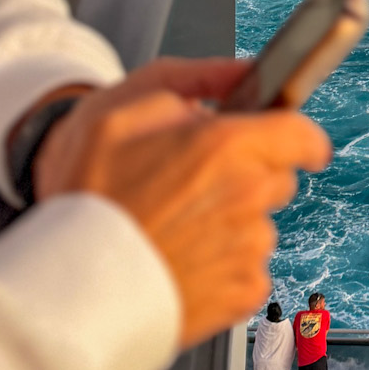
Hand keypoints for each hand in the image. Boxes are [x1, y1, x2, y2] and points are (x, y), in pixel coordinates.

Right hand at [30, 59, 331, 347]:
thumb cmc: (86, 202)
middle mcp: (247, 198)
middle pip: (279, 179)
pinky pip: (249, 270)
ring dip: (232, 224)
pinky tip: (180, 262)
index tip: (294, 141)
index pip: (302, 134)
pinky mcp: (243, 295)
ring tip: (174, 230)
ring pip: (261, 226)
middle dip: (250, 176)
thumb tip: (237, 74)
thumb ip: (189, 81)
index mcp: (225, 148)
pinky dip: (224, 267)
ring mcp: (249, 250)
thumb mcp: (117, 112)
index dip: (297, 135)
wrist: (66, 289)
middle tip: (194, 185)